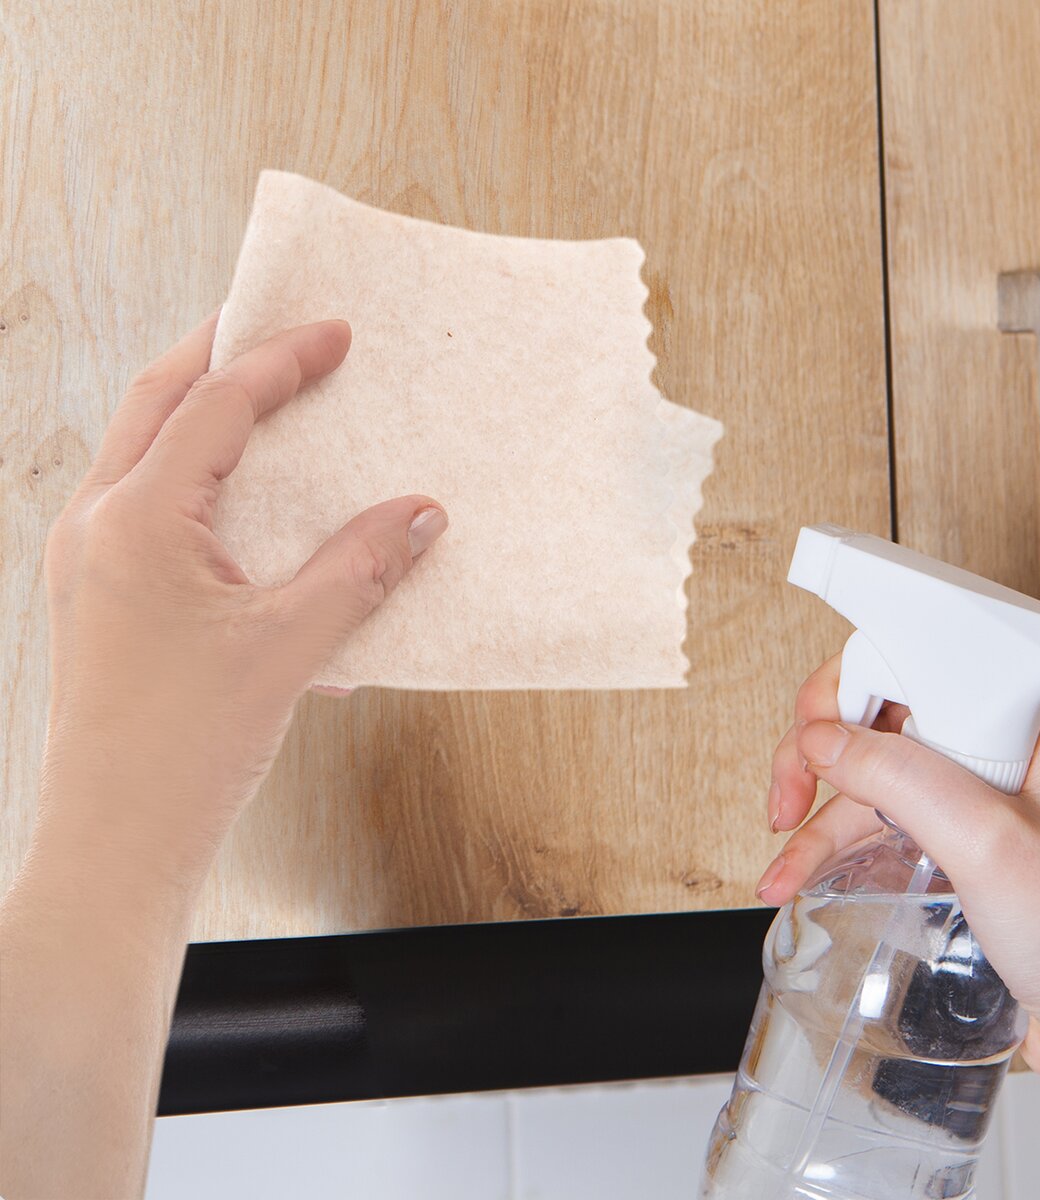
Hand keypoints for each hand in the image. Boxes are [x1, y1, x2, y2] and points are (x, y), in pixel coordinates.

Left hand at [34, 312, 446, 891]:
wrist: (117, 843)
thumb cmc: (188, 748)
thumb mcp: (290, 647)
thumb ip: (361, 568)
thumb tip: (423, 512)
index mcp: (137, 521)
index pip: (214, 407)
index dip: (280, 360)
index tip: (334, 332)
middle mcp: (96, 525)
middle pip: (156, 401)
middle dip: (218, 354)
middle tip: (279, 329)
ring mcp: (88, 561)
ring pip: (141, 450)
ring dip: (200, 411)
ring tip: (262, 395)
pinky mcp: (100, 597)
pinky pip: (146, 509)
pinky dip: (195, 481)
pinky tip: (245, 505)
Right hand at [757, 652, 1039, 1198]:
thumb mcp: (989, 842)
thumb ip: (900, 776)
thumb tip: (823, 739)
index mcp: (1028, 713)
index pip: (918, 655)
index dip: (855, 682)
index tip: (818, 725)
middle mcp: (999, 744)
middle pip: (881, 710)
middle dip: (820, 746)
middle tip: (792, 785)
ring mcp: (976, 795)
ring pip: (870, 771)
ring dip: (815, 807)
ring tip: (780, 844)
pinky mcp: (957, 842)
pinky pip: (879, 823)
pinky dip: (830, 846)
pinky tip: (797, 873)